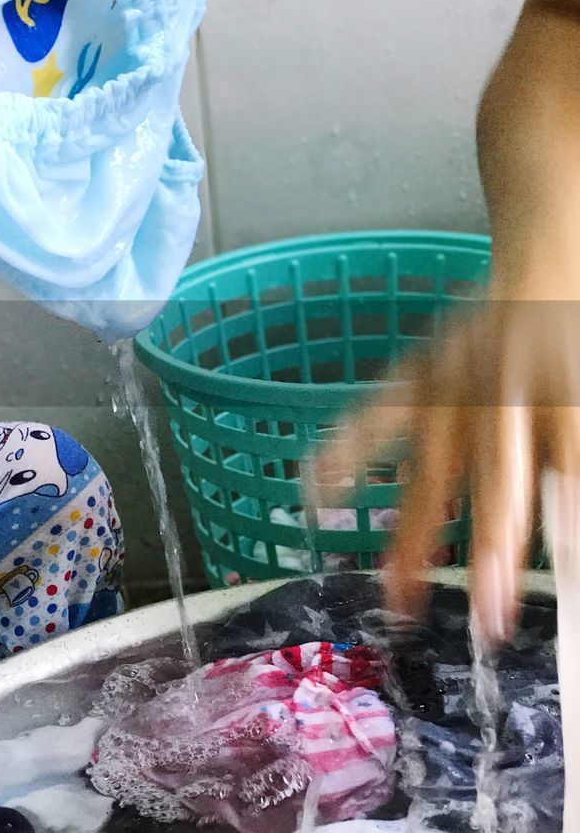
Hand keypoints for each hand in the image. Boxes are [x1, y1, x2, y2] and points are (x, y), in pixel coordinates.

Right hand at [311, 270, 579, 645]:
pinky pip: (373, 417)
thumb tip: (572, 544)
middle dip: (493, 547)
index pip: (567, 458)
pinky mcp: (416, 377)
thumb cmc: (578, 336)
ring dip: (418, 534)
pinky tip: (317, 488)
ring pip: (433, 465)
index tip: (562, 574)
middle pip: (498, 476)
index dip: (565, 521)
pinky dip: (341, 451)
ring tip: (400, 598)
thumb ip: (575, 460)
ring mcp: (451, 384)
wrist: (548, 258)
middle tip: (490, 614)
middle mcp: (504, 388)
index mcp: (563, 388)